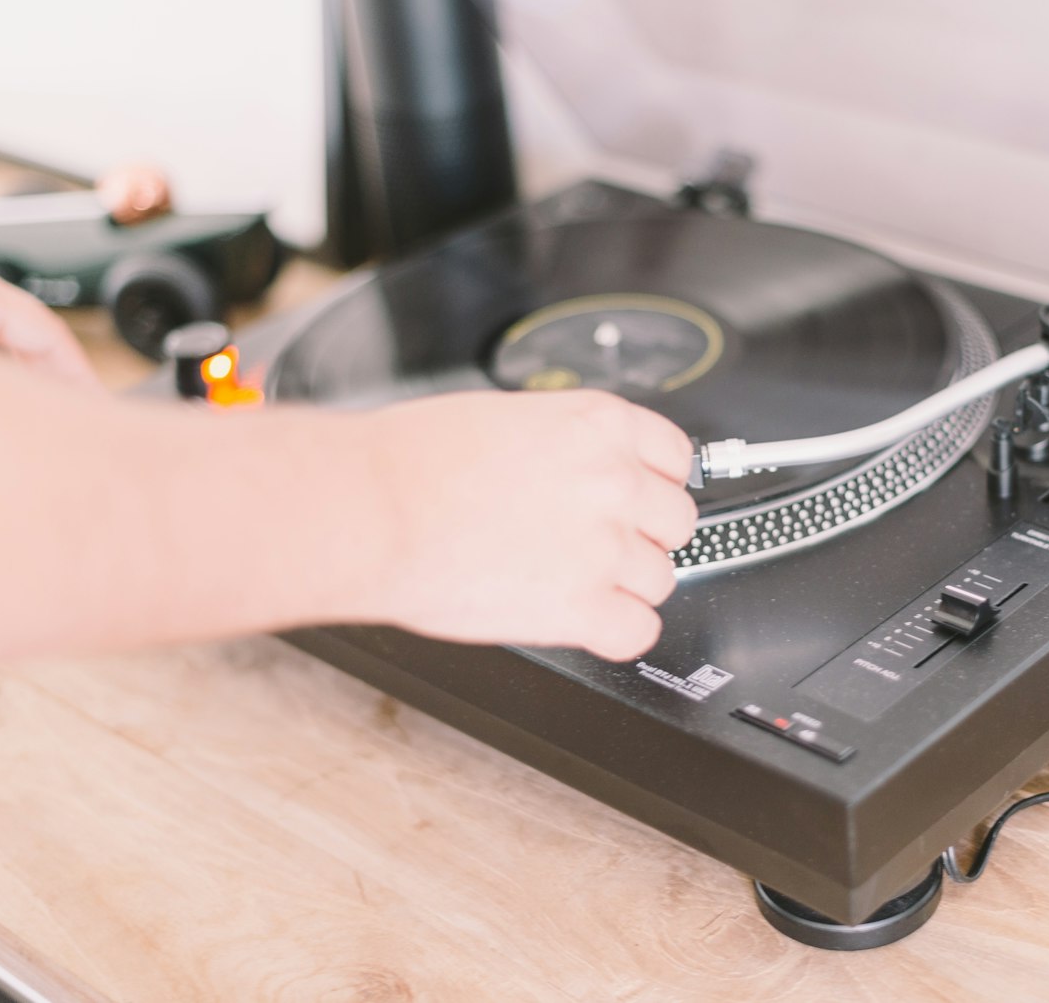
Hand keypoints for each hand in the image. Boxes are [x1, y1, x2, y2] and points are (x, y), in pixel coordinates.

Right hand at [360, 390, 698, 660]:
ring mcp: (605, 546)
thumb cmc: (412, 461)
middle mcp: (615, 480)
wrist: (371, 508)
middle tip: (592, 544)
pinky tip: (579, 619)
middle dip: (640, 536)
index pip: (677, 458)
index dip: (652, 484)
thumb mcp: (509, 417)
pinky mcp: (582, 607)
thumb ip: (566, 445)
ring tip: (567, 580)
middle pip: (677, 522)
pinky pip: (638, 631)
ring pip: (660, 579)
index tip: (636, 499)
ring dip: (623, 585)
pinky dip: (613, 632)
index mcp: (599, 424)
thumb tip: (583, 470)